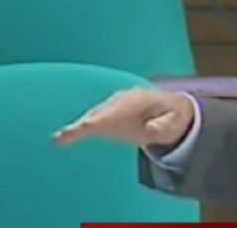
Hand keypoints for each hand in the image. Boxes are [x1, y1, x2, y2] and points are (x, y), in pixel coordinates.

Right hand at [52, 88, 194, 147]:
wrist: (173, 110)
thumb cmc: (174, 118)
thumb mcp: (175, 123)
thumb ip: (164, 125)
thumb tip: (151, 129)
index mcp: (141, 98)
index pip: (120, 107)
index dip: (105, 115)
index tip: (91, 124)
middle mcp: (124, 99)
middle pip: (105, 110)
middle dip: (91, 120)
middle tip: (73, 131)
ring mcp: (115, 105)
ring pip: (96, 114)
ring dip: (81, 125)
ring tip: (62, 137)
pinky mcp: (109, 115)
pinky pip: (93, 120)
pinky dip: (79, 129)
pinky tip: (61, 138)